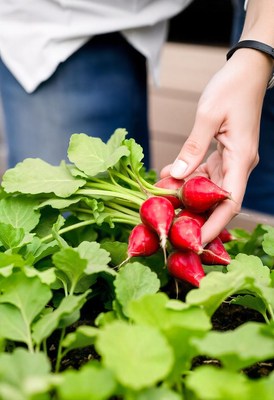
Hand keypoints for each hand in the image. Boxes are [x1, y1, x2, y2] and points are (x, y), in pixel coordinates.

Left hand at [161, 49, 270, 243]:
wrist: (246, 72)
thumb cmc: (231, 88)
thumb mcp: (208, 116)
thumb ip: (193, 148)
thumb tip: (177, 176)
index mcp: (240, 160)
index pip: (230, 204)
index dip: (213, 226)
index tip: (195, 243)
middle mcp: (237, 165)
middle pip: (217, 202)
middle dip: (196, 217)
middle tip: (171, 229)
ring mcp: (230, 161)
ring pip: (208, 189)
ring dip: (186, 197)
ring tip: (163, 204)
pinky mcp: (222, 154)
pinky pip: (203, 173)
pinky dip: (187, 179)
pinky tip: (168, 178)